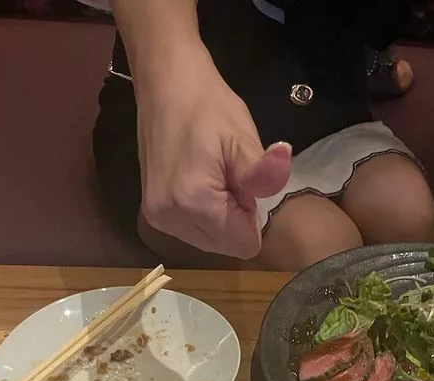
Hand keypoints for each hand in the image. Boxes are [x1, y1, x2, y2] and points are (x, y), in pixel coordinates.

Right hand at [136, 49, 291, 258]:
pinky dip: (204, 213)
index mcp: (195, 205)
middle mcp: (170, 219)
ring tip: (213, 174)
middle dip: (236, 217)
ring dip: (220, 216)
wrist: (165, 82)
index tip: (241, 182)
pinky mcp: (152, 210)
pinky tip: (198, 179)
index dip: (252, 215)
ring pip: (210, 241)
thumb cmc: (209, 107)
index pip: (244, 244)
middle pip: (226, 246)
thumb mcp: (243, 139)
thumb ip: (262, 173)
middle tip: (227, 175)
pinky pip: (192, 230)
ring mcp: (157, 216)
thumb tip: (281, 176)